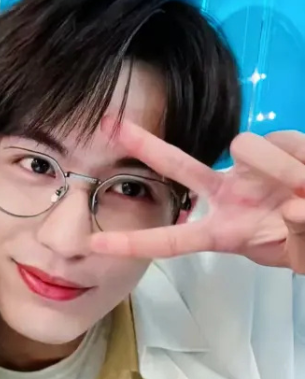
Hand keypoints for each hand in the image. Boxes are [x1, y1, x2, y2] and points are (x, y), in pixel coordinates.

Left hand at [89, 119, 304, 273]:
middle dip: (143, 145)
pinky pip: (286, 141)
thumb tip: (294, 206)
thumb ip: (295, 237)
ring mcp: (251, 168)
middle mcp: (229, 194)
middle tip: (108, 125)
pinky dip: (301, 159)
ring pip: (247, 147)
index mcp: (224, 231)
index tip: (94, 245)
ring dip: (280, 169)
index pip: (173, 240)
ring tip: (303, 190)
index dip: (135, 243)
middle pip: (178, 165)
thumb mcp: (295, 253)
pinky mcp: (282, 143)